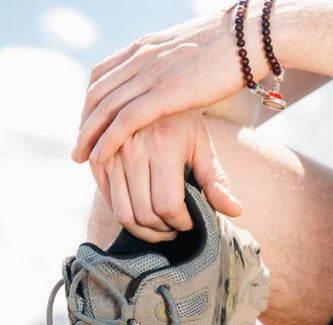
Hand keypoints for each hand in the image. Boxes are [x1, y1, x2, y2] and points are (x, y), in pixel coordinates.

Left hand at [73, 12, 267, 167]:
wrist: (250, 37)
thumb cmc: (231, 50)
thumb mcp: (190, 56)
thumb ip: (173, 68)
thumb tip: (175, 82)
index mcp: (145, 47)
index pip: (102, 75)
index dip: (90, 104)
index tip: (88, 127)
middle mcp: (141, 57)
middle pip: (96, 92)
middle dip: (83, 122)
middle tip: (77, 149)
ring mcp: (152, 73)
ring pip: (105, 106)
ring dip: (88, 135)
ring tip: (79, 158)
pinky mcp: (166, 91)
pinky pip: (126, 118)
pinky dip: (107, 139)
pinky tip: (99, 157)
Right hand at [91, 111, 242, 242]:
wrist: (146, 86)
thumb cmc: (181, 120)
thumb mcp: (202, 145)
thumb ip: (216, 181)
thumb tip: (236, 211)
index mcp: (163, 145)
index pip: (167, 206)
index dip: (181, 223)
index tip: (190, 223)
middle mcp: (132, 148)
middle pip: (145, 214)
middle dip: (164, 231)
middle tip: (175, 229)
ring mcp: (110, 153)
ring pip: (123, 213)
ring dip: (144, 231)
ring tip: (159, 226)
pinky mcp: (96, 157)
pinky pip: (108, 201)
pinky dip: (124, 214)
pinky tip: (140, 212)